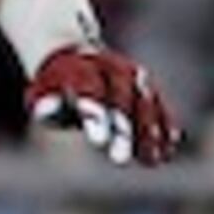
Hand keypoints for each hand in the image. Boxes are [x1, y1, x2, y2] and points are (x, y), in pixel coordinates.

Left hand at [28, 44, 182, 164]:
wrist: (76, 55)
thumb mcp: (43, 93)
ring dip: (150, 130)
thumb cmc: (55, 85)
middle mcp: (112, 67)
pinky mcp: (147, 86)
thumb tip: (49, 110)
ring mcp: (133, 75)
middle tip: (121, 159)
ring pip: (146, 101)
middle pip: (122, 97)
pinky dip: (166, 124)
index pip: (90, 90)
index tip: (99, 143)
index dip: (96, 115)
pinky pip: (160, 105)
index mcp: (83, 67)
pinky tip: (170, 148)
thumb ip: (48, 104)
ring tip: (154, 158)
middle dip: (124, 129)